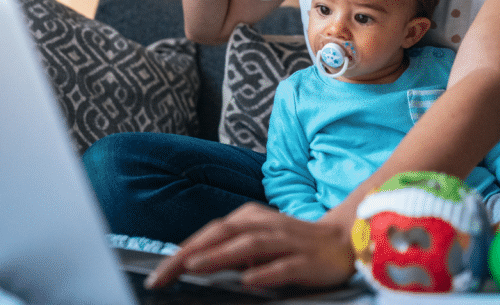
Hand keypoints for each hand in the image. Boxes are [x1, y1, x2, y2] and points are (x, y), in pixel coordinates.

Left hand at [146, 203, 354, 289]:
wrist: (342, 241)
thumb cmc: (290, 244)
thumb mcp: (256, 242)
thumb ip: (228, 250)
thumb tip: (191, 264)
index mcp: (249, 218)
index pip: (209, 233)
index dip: (181, 251)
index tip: (157, 274)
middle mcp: (264, 224)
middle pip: (221, 234)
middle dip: (189, 254)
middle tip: (162, 275)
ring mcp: (286, 241)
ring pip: (248, 245)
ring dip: (219, 256)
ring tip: (194, 268)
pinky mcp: (306, 259)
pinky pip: (283, 266)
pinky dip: (264, 272)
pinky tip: (247, 281)